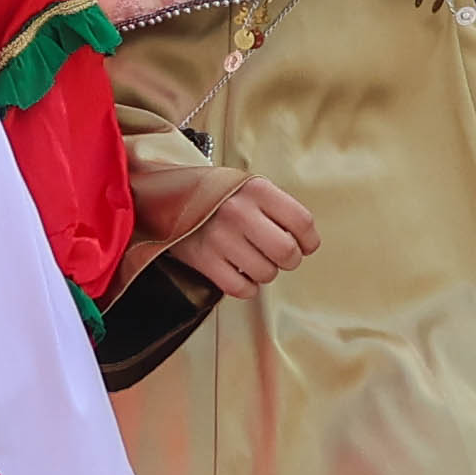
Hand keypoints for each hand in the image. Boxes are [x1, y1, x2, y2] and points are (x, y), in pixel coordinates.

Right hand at [166, 176, 317, 294]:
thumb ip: (277, 208)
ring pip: (265, 273)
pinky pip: (240, 288)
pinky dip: (246, 287)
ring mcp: (220, 237)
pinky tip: (240, 273)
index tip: (305, 245)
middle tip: (281, 256)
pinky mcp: (202, 259)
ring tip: (254, 260)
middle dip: (290, 260)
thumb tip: (305, 242)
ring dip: (265, 273)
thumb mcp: (248, 187)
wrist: (166, 196)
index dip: (309, 241)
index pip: (302, 222)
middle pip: (287, 252)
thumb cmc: (217, 195)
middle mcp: (239, 212)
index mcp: (257, 190)